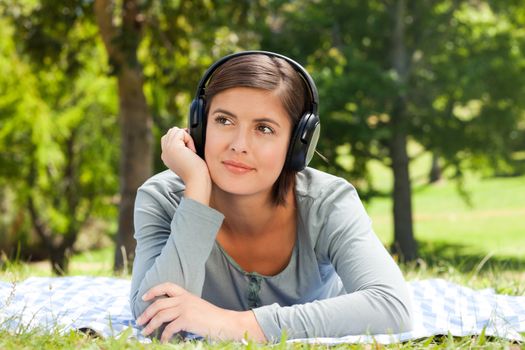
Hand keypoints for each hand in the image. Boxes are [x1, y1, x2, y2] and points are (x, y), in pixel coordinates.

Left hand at [136, 283, 265, 342]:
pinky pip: (168, 328)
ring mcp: (185, 308)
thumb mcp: (197, 307)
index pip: (167, 286)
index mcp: (186, 294)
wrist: (225, 322)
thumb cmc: (212, 318)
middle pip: (158, 303)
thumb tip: (168, 315)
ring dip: (150, 325)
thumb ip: (184, 307)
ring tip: (145, 332)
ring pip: (160, 315)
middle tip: (139, 321)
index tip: (144, 297)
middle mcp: (184, 299)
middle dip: (146, 313)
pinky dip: (163, 336)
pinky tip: (162, 341)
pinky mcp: (187, 319)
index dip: (153, 290)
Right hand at [161, 127, 210, 204]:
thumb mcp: (189, 157)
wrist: (198, 180)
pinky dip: (190, 139)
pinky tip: (193, 151)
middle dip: (184, 136)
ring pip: (175, 131)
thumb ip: (184, 147)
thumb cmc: (198, 171)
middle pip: (171, 132)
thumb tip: (186, 132)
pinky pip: (181, 132)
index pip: (169, 138)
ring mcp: (167, 149)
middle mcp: (165, 153)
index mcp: (167, 157)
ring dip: (187, 138)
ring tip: (192, 151)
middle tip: (192, 151)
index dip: (181, 139)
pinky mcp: (173, 147)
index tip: (190, 150)